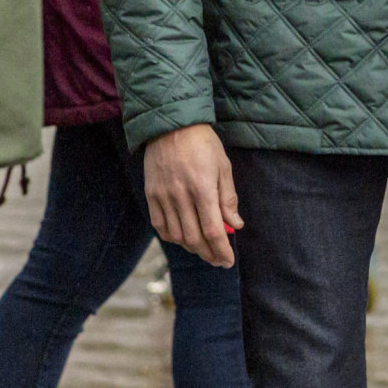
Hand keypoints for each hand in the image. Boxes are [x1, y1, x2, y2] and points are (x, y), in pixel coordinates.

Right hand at [142, 124, 239, 268]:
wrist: (171, 127)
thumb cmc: (203, 145)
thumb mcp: (223, 167)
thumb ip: (228, 198)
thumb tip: (236, 225)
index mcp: (202, 189)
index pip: (212, 230)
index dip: (221, 249)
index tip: (228, 261)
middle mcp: (181, 196)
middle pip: (194, 238)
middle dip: (208, 253)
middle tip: (218, 260)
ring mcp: (163, 197)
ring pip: (176, 235)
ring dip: (191, 248)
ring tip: (204, 251)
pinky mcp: (151, 195)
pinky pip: (160, 226)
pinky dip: (172, 237)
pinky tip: (183, 239)